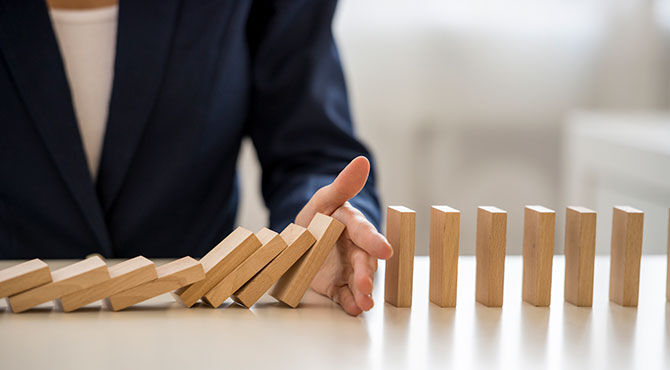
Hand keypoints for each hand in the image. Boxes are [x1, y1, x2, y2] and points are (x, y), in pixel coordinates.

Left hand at [295, 156, 392, 315]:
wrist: (303, 238)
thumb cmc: (319, 215)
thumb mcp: (325, 198)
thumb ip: (343, 184)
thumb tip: (362, 161)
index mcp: (353, 225)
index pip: (364, 232)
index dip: (374, 240)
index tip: (384, 250)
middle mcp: (356, 248)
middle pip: (363, 261)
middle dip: (365, 273)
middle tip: (365, 284)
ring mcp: (348, 268)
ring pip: (358, 281)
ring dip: (363, 292)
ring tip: (364, 303)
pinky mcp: (337, 285)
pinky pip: (345, 295)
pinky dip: (350, 303)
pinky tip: (354, 309)